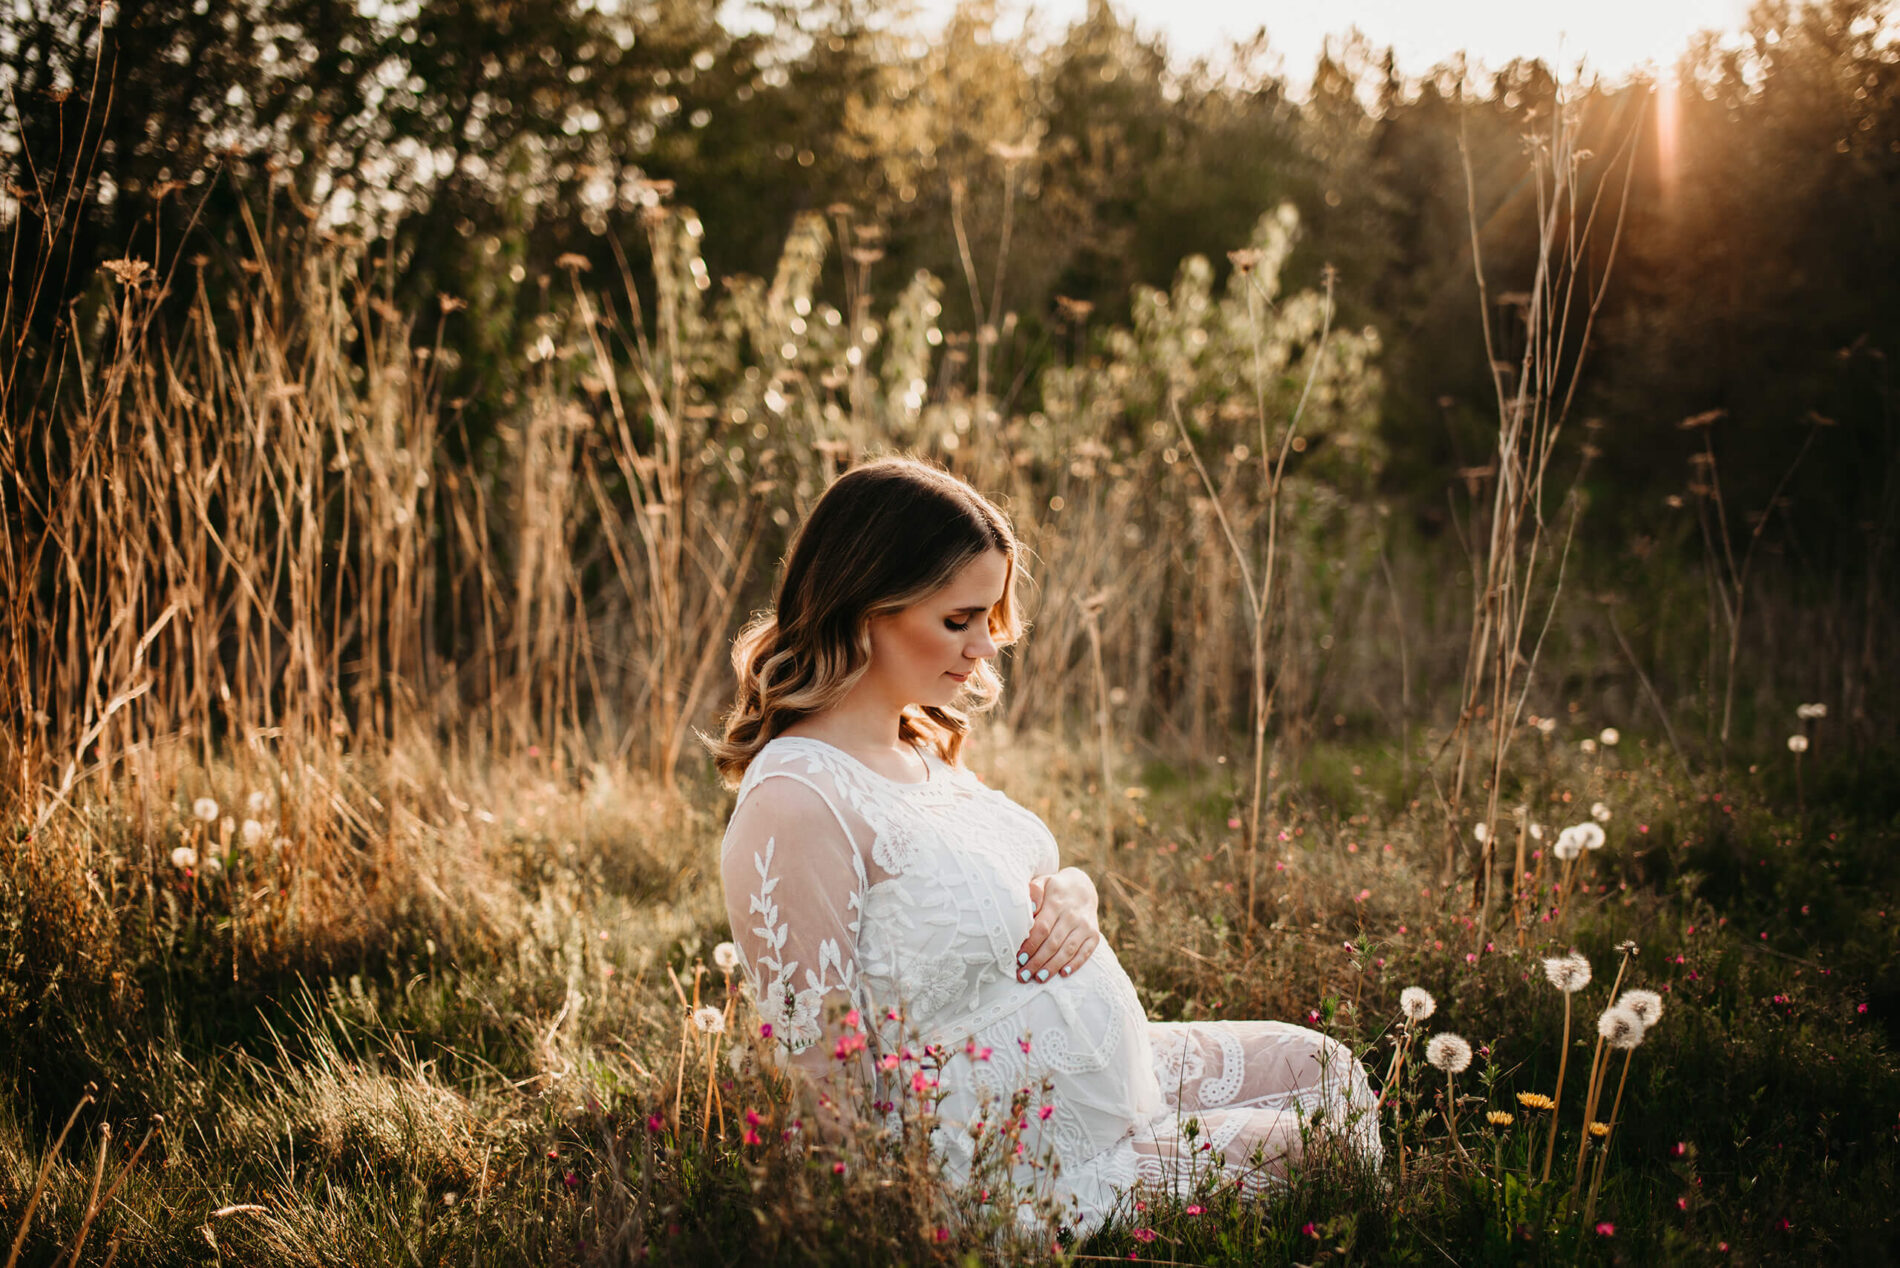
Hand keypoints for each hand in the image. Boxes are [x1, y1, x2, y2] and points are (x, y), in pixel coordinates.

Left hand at [1017, 868, 1100, 983]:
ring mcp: (1085, 926)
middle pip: (1053, 943)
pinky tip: (1063, 974)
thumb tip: (1030, 907)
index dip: (1031, 945)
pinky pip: (1085, 952)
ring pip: (1068, 950)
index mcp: (1056, 903)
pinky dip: (1075, 964)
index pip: (1042, 928)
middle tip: (1023, 976)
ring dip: (1053, 967)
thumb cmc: (1054, 889)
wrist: (1082, 887)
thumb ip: (1033, 891)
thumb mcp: (1042, 882)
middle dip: (1037, 961)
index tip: (1019, 958)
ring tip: (1039, 978)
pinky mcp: (1094, 935)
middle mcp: (1072, 915)